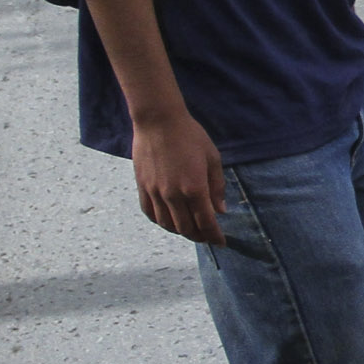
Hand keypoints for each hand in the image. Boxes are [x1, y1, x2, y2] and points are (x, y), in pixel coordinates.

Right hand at [132, 110, 228, 244]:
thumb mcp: (212, 158)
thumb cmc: (190, 135)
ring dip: (181, 232)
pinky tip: (169, 221)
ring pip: (168, 225)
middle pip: (187, 228)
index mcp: (195, 188)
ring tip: (190, 230)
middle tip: (207, 237)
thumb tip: (220, 210)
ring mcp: (155, 192)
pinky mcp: (143, 187)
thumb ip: (217, 186)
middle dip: (199, 237)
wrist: (158, 121)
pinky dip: (161, 222)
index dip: (214, 236)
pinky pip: (150, 213)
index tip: (221, 242)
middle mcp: (173, 195)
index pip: (206, 222)